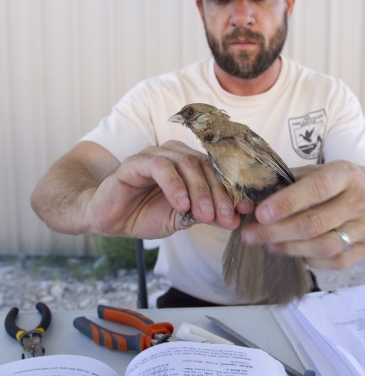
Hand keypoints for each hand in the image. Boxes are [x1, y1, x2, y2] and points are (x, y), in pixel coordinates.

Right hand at [86, 140, 255, 238]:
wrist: (110, 218)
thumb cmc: (146, 214)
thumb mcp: (181, 218)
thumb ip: (205, 215)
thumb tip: (234, 220)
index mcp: (189, 165)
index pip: (216, 172)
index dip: (231, 191)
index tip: (243, 210)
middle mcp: (174, 155)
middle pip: (205, 166)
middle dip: (217, 193)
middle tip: (224, 216)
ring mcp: (155, 156)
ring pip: (186, 163)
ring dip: (199, 190)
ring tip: (204, 214)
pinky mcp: (135, 162)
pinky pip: (159, 167)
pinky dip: (174, 185)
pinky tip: (181, 204)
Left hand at [240, 161, 364, 268]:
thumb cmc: (342, 182)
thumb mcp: (320, 171)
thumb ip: (287, 183)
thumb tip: (250, 203)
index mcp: (345, 174)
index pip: (316, 189)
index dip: (287, 203)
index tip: (261, 214)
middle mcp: (359, 201)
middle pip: (315, 223)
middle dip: (277, 232)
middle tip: (252, 235)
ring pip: (324, 246)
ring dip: (290, 248)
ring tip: (269, 244)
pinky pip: (335, 261)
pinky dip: (310, 259)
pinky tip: (294, 251)